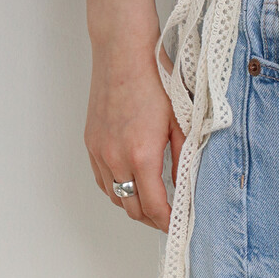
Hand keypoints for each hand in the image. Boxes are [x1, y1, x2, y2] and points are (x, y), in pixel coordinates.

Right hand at [84, 38, 184, 231]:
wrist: (123, 52)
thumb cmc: (155, 80)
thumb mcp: (181, 122)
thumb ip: (184, 158)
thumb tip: (187, 186)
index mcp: (141, 154)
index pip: (153, 206)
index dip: (167, 222)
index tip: (179, 225)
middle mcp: (115, 157)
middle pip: (131, 208)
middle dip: (152, 219)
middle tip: (169, 218)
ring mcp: (99, 151)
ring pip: (115, 196)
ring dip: (133, 205)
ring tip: (153, 203)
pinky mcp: (91, 142)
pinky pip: (102, 179)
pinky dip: (117, 189)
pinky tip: (132, 184)